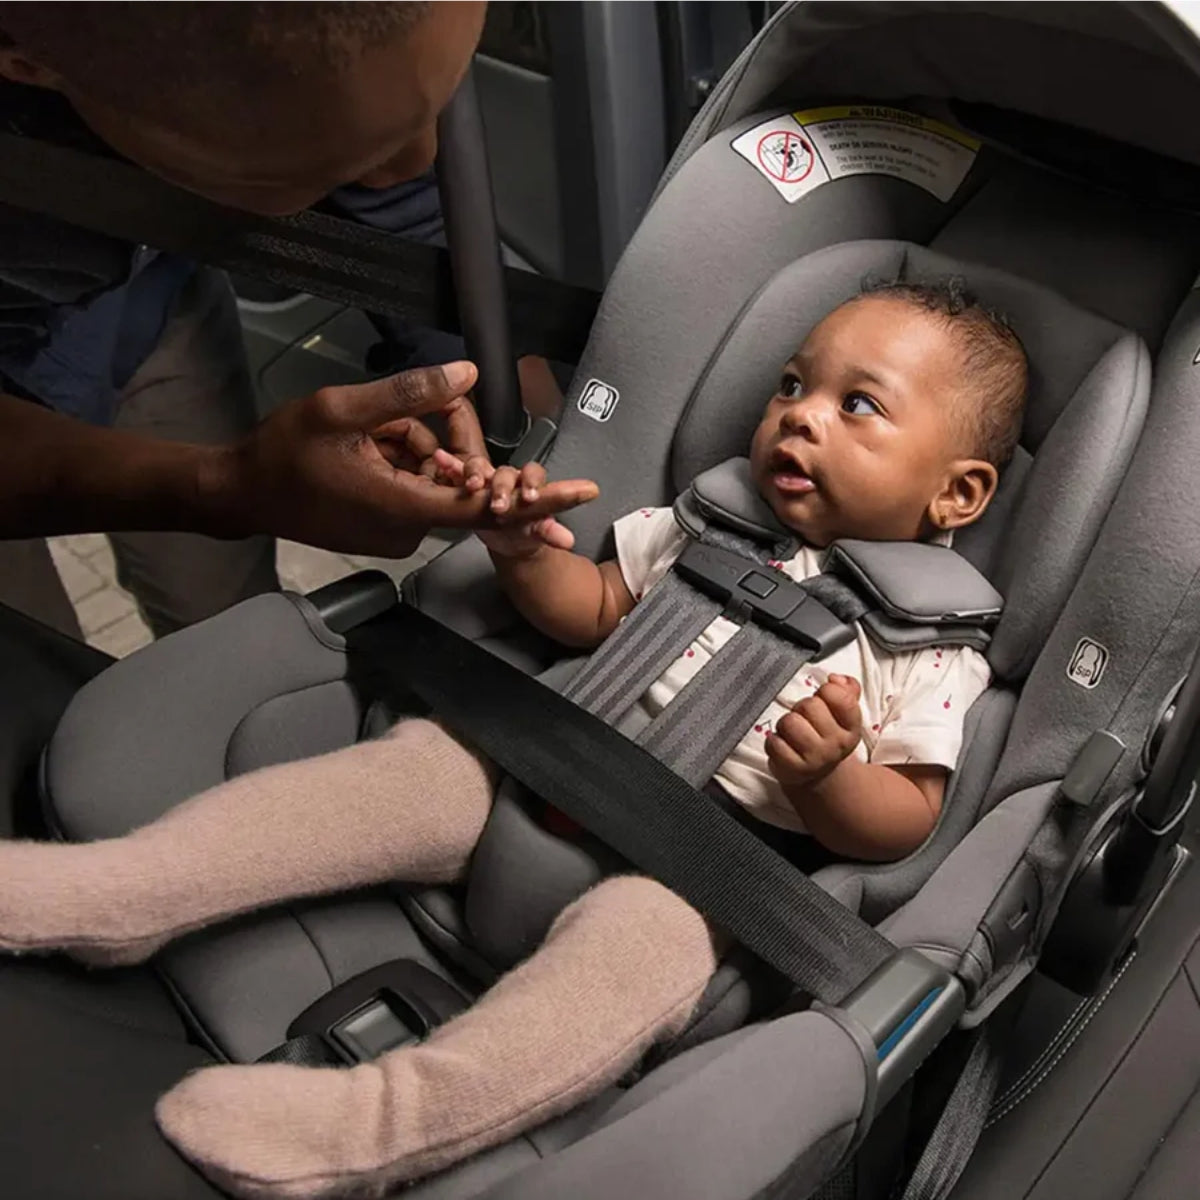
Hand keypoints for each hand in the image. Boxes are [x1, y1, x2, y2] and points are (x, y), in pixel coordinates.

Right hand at [211, 361, 596, 556]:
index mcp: (404, 507)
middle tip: (408, 442)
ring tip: (359, 436)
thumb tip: (470, 373)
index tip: (583, 494)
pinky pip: (416, 491)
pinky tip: (363, 448)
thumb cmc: (284, 451)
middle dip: (442, 452)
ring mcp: (398, 535)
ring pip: (434, 483)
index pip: (488, 507)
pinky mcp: (386, 532)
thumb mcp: (342, 408)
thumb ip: (408, 393)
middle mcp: (410, 530)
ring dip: (410, 451)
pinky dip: (401, 464)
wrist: (242, 493)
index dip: (538, 499)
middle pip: (459, 486)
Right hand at [431, 450, 585, 560]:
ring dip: (475, 473)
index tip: (530, 497)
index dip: (533, 482)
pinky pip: (457, 472)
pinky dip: (451, 466)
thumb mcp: (537, 532)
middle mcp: (508, 478)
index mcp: (529, 485)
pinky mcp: (466, 485)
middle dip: (501, 487)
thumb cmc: (525, 530)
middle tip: (499, 506)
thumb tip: (568, 540)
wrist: (507, 537)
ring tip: (472, 485)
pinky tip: (442, 459)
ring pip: (480, 468)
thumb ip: (550, 532)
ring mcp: (486, 480)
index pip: (534, 474)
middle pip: (505, 473)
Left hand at [766, 675, 862, 788]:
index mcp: (851, 728)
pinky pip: (774, 743)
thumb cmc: (826, 733)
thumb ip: (846, 688)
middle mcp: (837, 745)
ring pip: (789, 722)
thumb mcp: (843, 713)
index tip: (823, 698)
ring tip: (792, 732)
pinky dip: (773, 741)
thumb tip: (835, 679)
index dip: (827, 691)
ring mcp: (816, 759)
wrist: (818, 772)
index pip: (841, 698)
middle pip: (809, 707)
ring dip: (785, 724)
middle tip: (805, 719)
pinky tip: (783, 745)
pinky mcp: (793, 769)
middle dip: (801, 707)